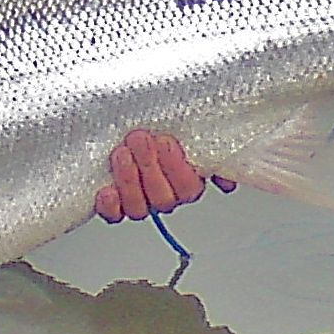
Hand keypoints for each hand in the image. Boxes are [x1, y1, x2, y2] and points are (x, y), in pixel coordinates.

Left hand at [94, 129, 235, 222]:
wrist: (122, 119)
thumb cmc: (153, 119)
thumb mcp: (184, 121)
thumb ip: (211, 139)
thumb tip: (226, 171)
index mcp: (186, 179)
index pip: (189, 188)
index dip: (177, 168)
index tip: (165, 140)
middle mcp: (164, 194)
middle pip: (163, 198)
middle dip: (150, 166)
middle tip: (139, 139)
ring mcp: (139, 200)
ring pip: (139, 208)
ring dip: (130, 181)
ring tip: (122, 153)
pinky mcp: (113, 203)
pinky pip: (114, 215)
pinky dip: (110, 206)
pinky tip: (108, 190)